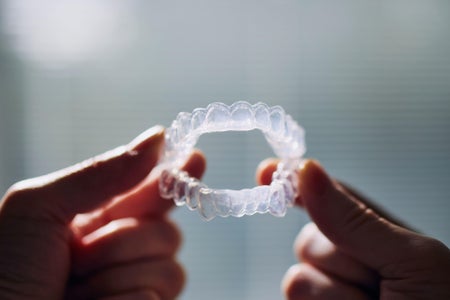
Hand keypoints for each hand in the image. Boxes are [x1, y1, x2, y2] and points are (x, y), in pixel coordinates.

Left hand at [0, 126, 205, 299]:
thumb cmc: (2, 270)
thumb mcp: (39, 207)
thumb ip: (102, 173)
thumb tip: (158, 137)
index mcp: (97, 219)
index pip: (150, 192)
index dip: (176, 176)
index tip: (196, 159)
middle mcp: (120, 252)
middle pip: (168, 232)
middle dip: (127, 240)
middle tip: (82, 254)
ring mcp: (132, 287)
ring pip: (170, 269)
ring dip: (117, 276)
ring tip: (74, 289)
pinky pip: (157, 298)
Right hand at [257, 159, 449, 299]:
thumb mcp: (412, 260)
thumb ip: (356, 219)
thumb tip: (307, 170)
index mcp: (376, 234)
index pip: (328, 197)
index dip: (294, 182)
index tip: (266, 173)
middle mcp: (348, 261)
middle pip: (308, 240)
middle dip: (340, 264)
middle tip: (381, 287)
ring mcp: (330, 293)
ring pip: (298, 279)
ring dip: (337, 298)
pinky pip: (294, 299)